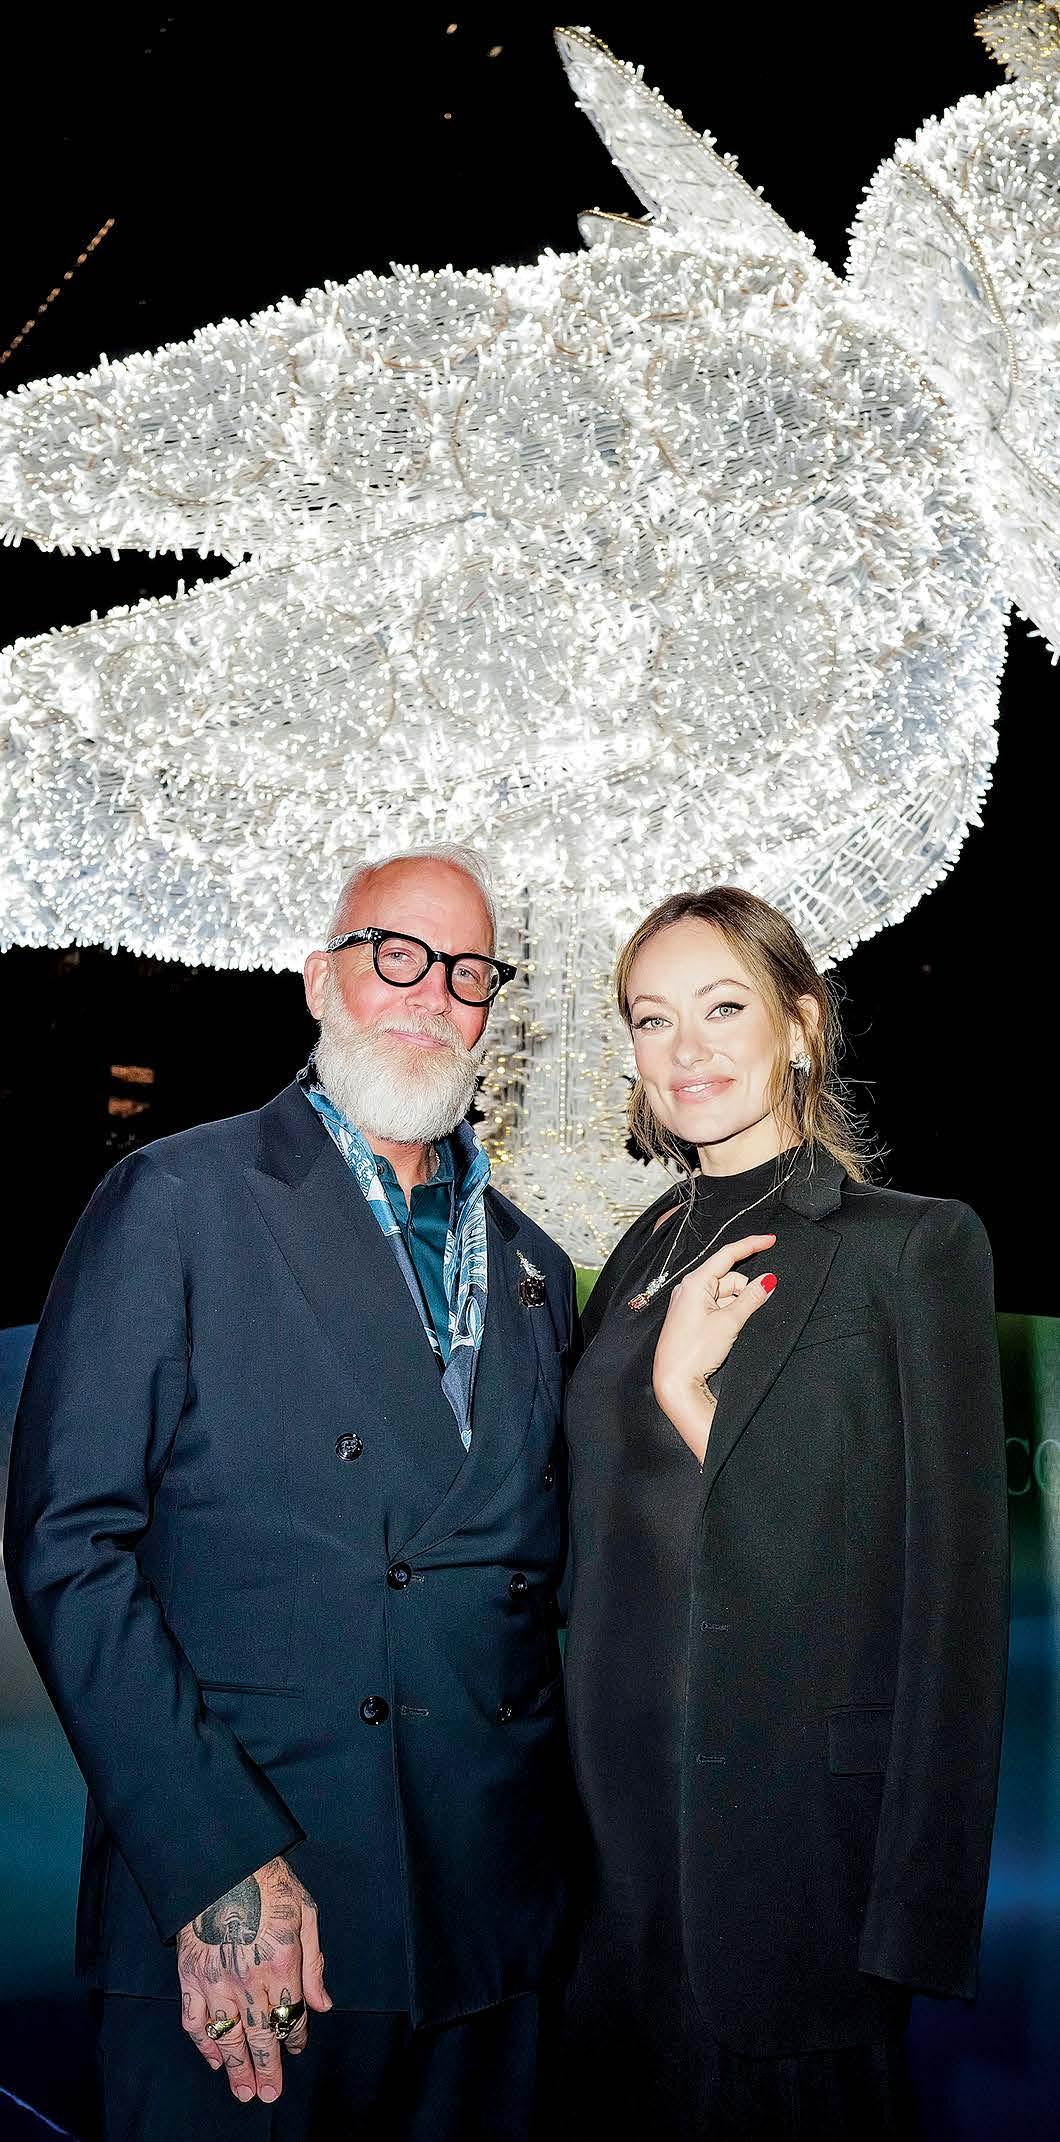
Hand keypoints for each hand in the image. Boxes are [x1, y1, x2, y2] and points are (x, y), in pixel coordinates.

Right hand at [178, 1856, 331, 2103]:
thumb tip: (323, 2004)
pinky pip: (195, 2022)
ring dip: (237, 2068)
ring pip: (228, 2037)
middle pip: (261, 2036)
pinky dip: (204, 2044)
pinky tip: (213, 2059)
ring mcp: (217, 1982)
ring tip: (244, 2092)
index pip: (292, 2015)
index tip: (296, 2049)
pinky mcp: (190, 1977)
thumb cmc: (268, 1882)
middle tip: (269, 2095)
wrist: (222, 1862)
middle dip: (268, 2068)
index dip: (295, 2037)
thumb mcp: (306, 1913)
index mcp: (282, 1964)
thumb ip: (314, 1963)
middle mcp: (250, 1981)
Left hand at [652, 1233, 776, 1462]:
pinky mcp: (692, 1318)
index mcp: (695, 1282)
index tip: (771, 1240)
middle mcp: (689, 1289)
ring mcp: (689, 1303)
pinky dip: (729, 1313)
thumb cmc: (695, 1351)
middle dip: (745, 1291)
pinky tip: (728, 1330)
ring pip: (725, 1295)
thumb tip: (768, 1280)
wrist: (675, 1381)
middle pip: (729, 1278)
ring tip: (732, 1329)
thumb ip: (751, 1298)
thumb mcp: (729, 1322)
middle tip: (747, 1315)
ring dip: (737, 1306)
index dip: (751, 1245)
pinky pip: (717, 1307)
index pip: (727, 1255)